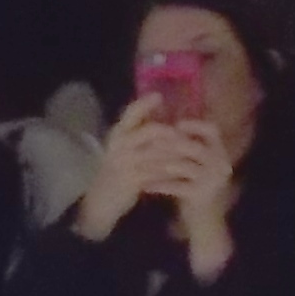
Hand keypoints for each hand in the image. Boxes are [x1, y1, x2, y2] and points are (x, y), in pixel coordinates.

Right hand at [73, 94, 193, 240]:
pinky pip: (157, 172)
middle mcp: (120, 145)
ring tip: (191, 149)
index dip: (145, 103)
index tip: (159, 96)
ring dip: (176, 151)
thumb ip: (137, 131)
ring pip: (157, 152)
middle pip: (149, 131)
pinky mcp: (133, 180)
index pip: (131, 113)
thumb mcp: (123, 146)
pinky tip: (183, 170)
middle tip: (186, 132)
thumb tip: (158, 110)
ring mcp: (126, 163)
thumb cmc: (117, 168)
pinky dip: (171, 170)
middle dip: (170, 131)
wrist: (102, 199)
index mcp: (117, 133)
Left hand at [159, 120, 239, 279]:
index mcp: (221, 153)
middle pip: (193, 146)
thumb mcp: (197, 165)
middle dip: (168, 143)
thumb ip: (188, 148)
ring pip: (182, 165)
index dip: (194, 124)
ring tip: (141, 163)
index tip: (175, 124)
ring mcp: (212, 180)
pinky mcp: (201, 195)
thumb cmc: (196, 188)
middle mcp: (220, 164)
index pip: (212, 130)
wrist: (205, 221)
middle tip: (147, 142)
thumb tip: (170, 125)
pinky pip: (176, 186)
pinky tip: (145, 185)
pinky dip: (159, 185)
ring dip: (159, 163)